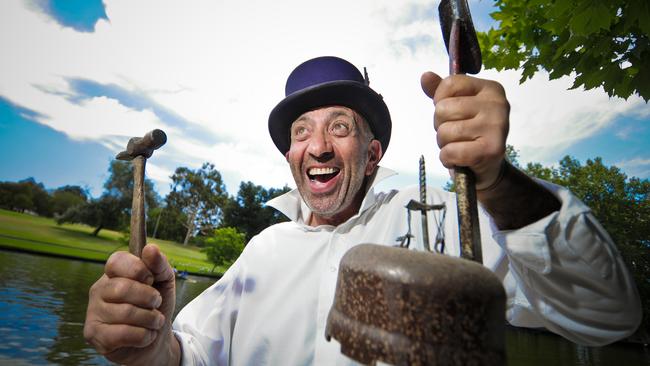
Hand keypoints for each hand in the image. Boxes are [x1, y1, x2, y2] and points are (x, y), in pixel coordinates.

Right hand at [83, 244, 179, 364]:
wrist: (156, 340)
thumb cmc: (156, 307)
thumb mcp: (164, 281)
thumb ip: (159, 264)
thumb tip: (150, 248)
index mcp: (113, 273)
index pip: (117, 260)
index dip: (138, 269)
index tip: (151, 279)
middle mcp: (98, 290)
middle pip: (123, 288)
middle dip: (149, 297)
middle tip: (156, 303)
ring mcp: (93, 313)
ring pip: (126, 312)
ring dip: (151, 319)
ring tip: (154, 321)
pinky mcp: (94, 335)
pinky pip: (123, 333)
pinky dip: (144, 335)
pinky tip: (145, 335)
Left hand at [420, 71, 509, 189]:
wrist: (489, 167)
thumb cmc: (470, 133)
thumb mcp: (457, 107)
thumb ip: (441, 91)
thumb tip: (425, 76)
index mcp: (491, 89)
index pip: (449, 84)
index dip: (440, 101)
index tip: (452, 113)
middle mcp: (497, 104)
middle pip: (443, 109)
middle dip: (440, 125)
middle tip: (456, 134)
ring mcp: (496, 127)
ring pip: (445, 131)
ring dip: (444, 144)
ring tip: (458, 146)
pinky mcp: (491, 150)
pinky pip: (451, 152)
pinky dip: (447, 159)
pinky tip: (458, 159)